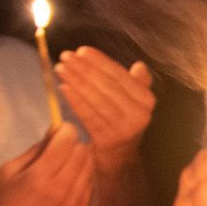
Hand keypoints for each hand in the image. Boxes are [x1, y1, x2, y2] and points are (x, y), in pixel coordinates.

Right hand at [0, 125, 94, 205]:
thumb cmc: (6, 202)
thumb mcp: (11, 170)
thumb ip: (36, 148)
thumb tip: (56, 130)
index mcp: (41, 175)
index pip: (68, 139)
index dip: (65, 129)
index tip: (60, 129)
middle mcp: (61, 189)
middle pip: (83, 150)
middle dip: (72, 143)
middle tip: (60, 147)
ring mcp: (74, 203)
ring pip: (90, 165)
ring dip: (78, 159)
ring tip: (62, 165)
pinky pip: (89, 183)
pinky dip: (80, 177)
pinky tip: (65, 182)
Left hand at [56, 47, 154, 172]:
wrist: (120, 154)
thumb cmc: (123, 117)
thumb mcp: (135, 99)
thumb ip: (137, 82)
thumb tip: (140, 66)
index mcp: (146, 100)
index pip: (120, 76)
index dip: (99, 62)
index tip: (81, 51)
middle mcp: (139, 114)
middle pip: (106, 86)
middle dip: (83, 69)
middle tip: (65, 57)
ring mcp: (123, 128)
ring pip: (95, 99)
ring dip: (76, 81)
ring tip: (61, 69)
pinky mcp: (107, 139)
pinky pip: (88, 115)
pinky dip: (74, 100)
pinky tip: (63, 87)